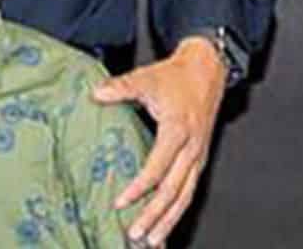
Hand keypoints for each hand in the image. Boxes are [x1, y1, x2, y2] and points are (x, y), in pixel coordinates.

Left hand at [93, 37, 225, 243]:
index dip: (139, 188)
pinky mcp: (200, 159)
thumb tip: (96, 93)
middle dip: (155, 216)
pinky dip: (179, 209)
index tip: (121, 201)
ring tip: (153, 240)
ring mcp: (198, 157)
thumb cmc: (175, 76)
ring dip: (169, 221)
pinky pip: (190, 190)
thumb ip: (120, 87)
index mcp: (177, 132)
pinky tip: (168, 221)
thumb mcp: (145, 78)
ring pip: (185, 197)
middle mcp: (191, 149)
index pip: (157, 168)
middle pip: (173, 192)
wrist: (207, 70)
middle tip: (136, 234)